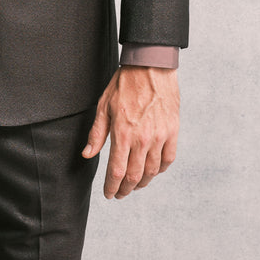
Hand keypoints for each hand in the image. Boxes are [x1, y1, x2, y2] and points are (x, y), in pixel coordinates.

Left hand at [82, 65, 178, 198]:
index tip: (109, 193)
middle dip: (126, 189)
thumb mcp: (104, 105)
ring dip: (142, 182)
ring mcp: (159, 136)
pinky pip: (168, 159)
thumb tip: (87, 154)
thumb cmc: (125, 83)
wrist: (150, 66)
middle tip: (120, 193)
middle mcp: (142, 138)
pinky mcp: (172, 131)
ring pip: (152, 171)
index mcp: (123, 133)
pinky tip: (153, 170)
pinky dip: (160, 169)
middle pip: (135, 176)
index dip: (112, 187)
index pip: (117, 171)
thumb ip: (97, 133)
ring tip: (135, 185)